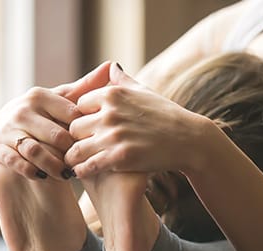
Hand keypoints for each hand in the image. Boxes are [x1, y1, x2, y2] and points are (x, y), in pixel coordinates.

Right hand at [0, 61, 111, 179]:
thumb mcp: (64, 101)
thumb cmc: (46, 115)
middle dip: (72, 153)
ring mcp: (6, 127)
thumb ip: (87, 87)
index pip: (73, 118)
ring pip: (37, 151)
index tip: (95, 143)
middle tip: (83, 163)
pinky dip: (31, 170)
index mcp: (40, 95)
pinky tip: (43, 176)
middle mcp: (21, 109)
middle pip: (57, 137)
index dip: (86, 134)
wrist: (10, 129)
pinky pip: (16, 162)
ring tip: (66, 173)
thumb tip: (111, 65)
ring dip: (54, 165)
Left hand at [65, 63, 208, 176]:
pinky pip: (88, 166)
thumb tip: (110, 67)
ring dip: (74, 157)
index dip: (82, 118)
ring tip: (76, 162)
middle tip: (79, 147)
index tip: (86, 129)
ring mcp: (114, 135)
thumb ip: (122, 80)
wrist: (188, 139)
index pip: (78, 106)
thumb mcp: (144, 91)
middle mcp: (110, 112)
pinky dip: (82, 170)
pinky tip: (83, 172)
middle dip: (77, 138)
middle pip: (74, 128)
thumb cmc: (166, 115)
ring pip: (76, 149)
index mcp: (112, 94)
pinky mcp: (120, 157)